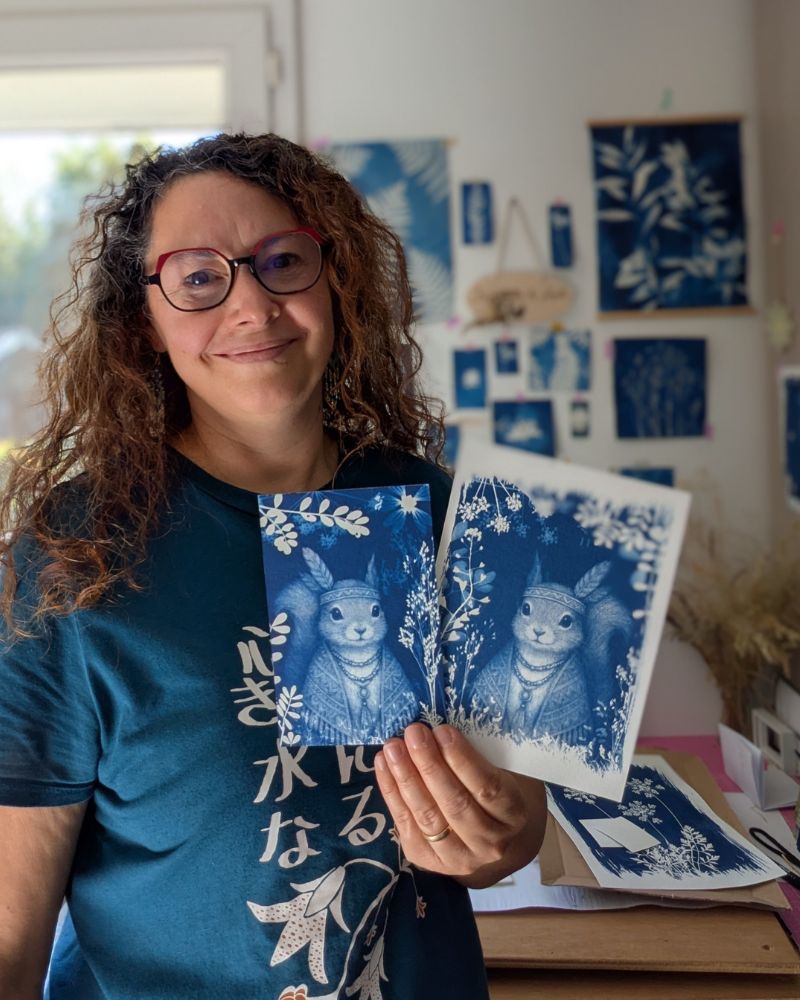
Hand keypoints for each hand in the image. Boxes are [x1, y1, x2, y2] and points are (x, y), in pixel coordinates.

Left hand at [374, 722, 546, 888]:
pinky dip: (392, 792)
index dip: (462, 759)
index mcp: (513, 815)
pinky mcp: (427, 861)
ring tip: (393, 748)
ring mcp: (458, 858)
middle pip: (455, 804)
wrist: (483, 833)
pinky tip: (383, 765)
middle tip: (414, 734)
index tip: (442, 731)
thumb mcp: (495, 772)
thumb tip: (436, 730)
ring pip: (428, 817)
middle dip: (430, 765)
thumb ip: (473, 757)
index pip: (487, 787)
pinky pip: (405, 824)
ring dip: (406, 778)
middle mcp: (490, 843)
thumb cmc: (488, 789)